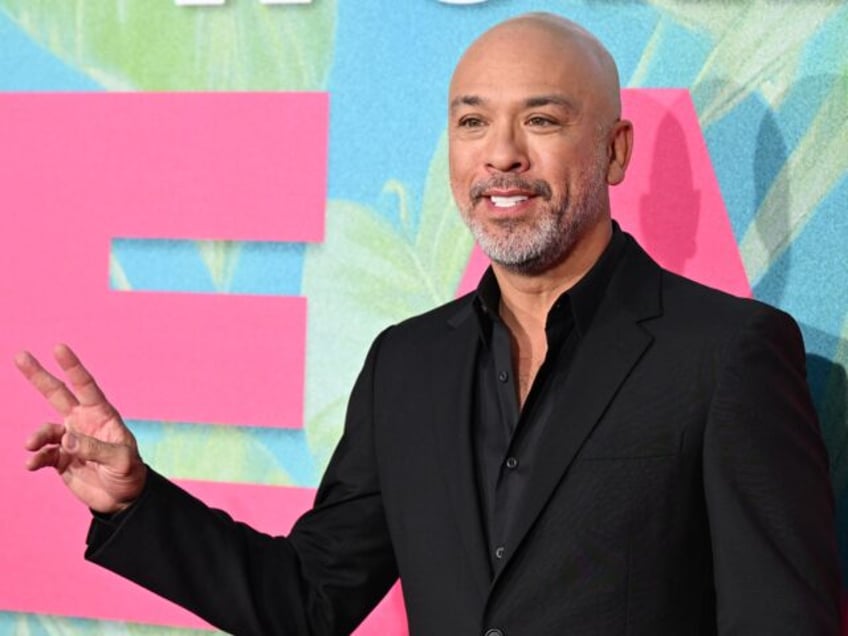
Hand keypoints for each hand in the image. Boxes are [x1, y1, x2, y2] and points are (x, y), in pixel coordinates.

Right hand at [16, 344, 146, 513]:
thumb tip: (66, 438)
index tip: (58, 347)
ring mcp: (70, 440)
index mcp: (102, 415)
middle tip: (20, 355)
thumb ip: (95, 449)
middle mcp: (83, 422)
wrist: (122, 499)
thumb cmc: (129, 473)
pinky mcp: (60, 459)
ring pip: (45, 430)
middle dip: (39, 375)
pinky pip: (42, 454)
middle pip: (57, 394)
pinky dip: (35, 458)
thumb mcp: (121, 461)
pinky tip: (31, 464)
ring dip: (36, 436)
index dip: (72, 367)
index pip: (85, 386)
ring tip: (30, 445)